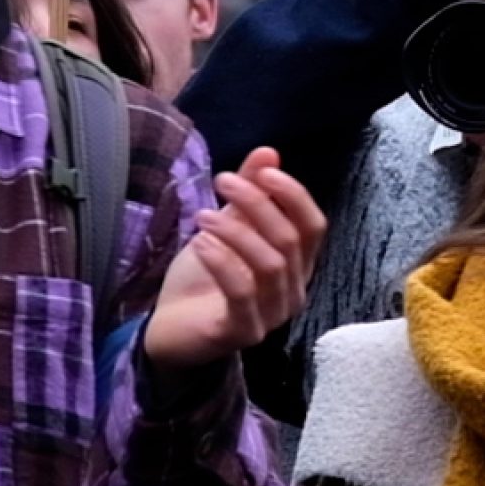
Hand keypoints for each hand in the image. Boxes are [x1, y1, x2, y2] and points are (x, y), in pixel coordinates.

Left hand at [145, 148, 327, 377]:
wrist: (170, 329)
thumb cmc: (203, 278)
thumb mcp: (225, 225)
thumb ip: (250, 192)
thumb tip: (268, 152)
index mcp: (296, 264)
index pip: (314, 226)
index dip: (294, 195)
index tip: (263, 171)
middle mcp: (293, 290)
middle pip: (290, 240)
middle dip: (256, 203)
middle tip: (221, 181)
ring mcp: (272, 315)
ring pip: (269, 264)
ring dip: (236, 231)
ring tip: (202, 214)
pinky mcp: (244, 332)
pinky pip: (242, 292)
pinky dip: (222, 261)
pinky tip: (200, 242)